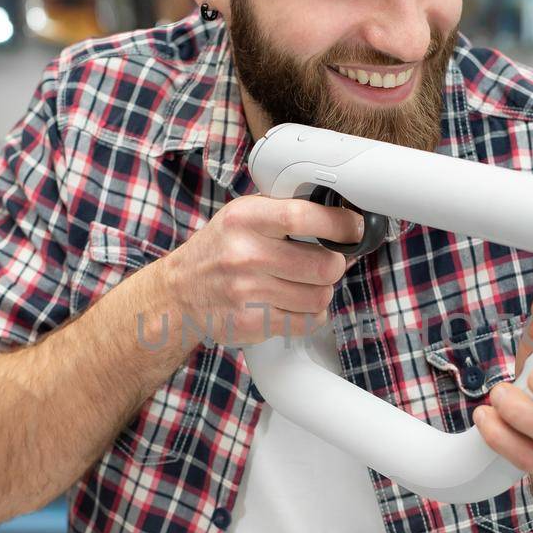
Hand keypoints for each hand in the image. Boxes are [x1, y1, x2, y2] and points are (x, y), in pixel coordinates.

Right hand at [158, 195, 364, 346]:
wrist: (179, 294)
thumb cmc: (219, 251)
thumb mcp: (241, 216)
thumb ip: (283, 210)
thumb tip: (339, 216)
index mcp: (245, 219)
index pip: (303, 217)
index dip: (339, 224)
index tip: (353, 228)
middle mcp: (245, 253)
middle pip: (323, 265)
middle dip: (333, 265)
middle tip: (325, 262)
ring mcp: (248, 291)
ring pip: (319, 296)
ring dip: (321, 292)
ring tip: (305, 285)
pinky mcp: (252, 322)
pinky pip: (306, 321)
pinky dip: (311, 315)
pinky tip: (296, 304)